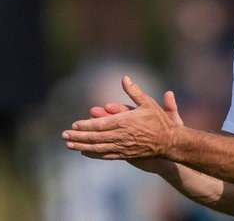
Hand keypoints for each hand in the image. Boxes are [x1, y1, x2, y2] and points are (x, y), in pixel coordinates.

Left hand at [62, 75, 181, 159]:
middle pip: (95, 137)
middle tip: (64, 135)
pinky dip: (93, 154)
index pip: (100, 124)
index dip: (85, 125)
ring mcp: (122, 147)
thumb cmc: (159, 121)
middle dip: (78, 136)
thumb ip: (134, 91)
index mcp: (125, 122)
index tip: (74, 124)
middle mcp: (121, 135)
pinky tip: (84, 152)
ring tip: (69, 144)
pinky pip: (106, 156)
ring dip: (82, 146)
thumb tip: (124, 78)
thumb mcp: (148, 102)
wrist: (169, 142)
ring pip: (98, 148)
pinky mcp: (125, 155)